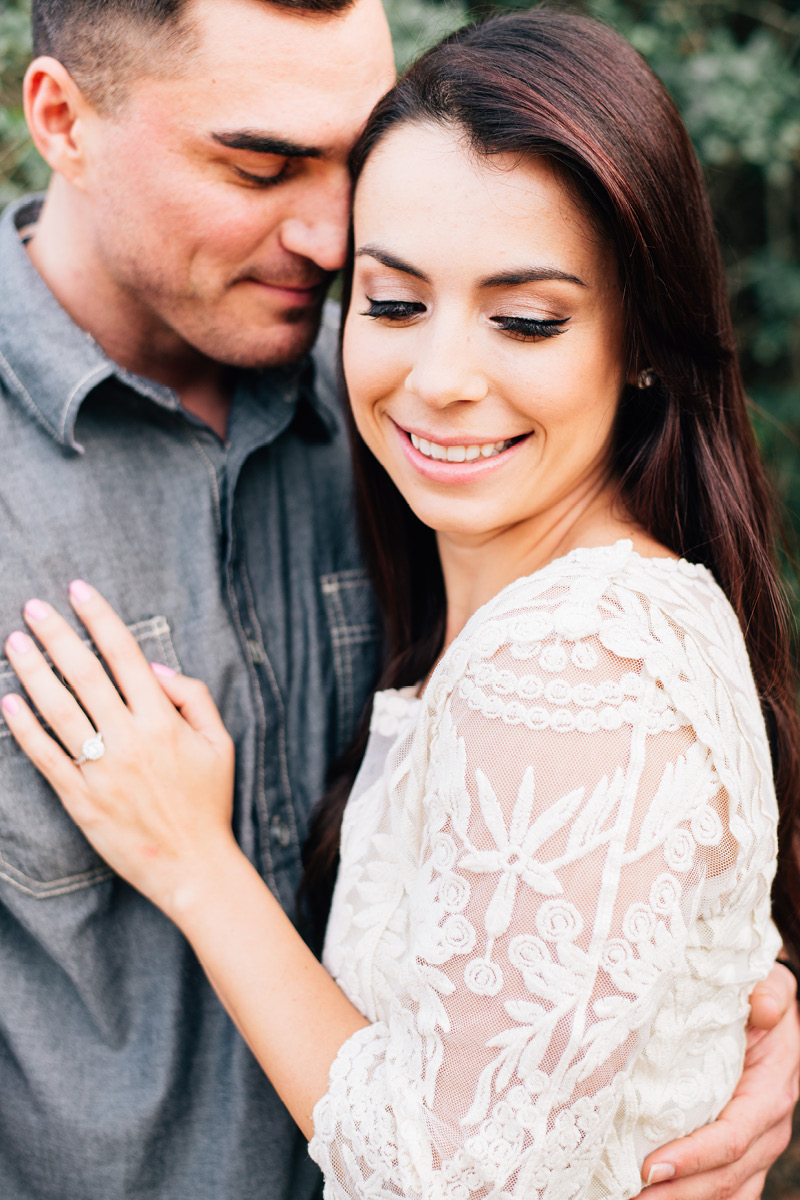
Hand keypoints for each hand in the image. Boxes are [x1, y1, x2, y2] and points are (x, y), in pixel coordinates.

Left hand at [1, 584, 236, 915]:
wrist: (192, 865)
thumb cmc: (208, 801)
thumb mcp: (220, 742)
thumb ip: (192, 697)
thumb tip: (153, 668)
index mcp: (163, 720)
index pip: (125, 656)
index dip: (100, 619)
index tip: (79, 591)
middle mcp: (129, 739)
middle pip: (85, 675)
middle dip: (56, 636)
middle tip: (33, 607)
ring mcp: (101, 770)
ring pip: (59, 711)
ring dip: (32, 672)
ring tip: (14, 643)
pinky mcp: (80, 800)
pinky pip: (45, 757)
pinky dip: (24, 728)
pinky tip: (8, 702)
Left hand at [642, 962, 799, 1196]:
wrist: (772, 1011)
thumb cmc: (761, 998)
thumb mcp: (772, 987)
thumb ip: (770, 993)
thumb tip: (764, 1007)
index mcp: (771, 1092)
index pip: (732, 1138)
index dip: (693, 1157)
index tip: (650, 1168)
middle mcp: (767, 1130)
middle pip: (724, 1178)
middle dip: (677, 1193)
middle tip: (627, 1197)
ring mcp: (757, 1147)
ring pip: (726, 1193)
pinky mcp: (743, 1153)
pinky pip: (726, 1190)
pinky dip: (692, 1198)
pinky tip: (653, 1198)